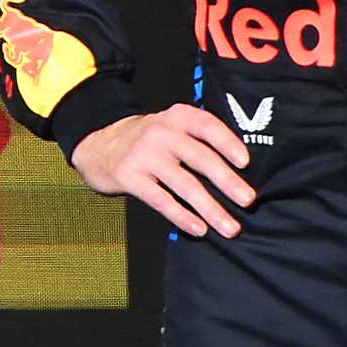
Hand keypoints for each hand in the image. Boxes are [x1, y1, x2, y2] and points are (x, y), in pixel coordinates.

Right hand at [67, 103, 260, 240]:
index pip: (207, 126)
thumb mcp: (172, 126)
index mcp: (177, 117)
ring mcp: (143, 155)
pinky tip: (200, 229)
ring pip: (184, 184)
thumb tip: (242, 174)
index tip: (246, 163)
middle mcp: (160, 133)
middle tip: (249, 200)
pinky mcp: (129, 177)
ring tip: (231, 228)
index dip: (228, 143)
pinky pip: (161, 200)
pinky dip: (182, 216)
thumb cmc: (149, 141)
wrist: (98, 146)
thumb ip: (200, 139)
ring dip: (211, 208)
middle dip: (227, 181)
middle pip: (199, 158)